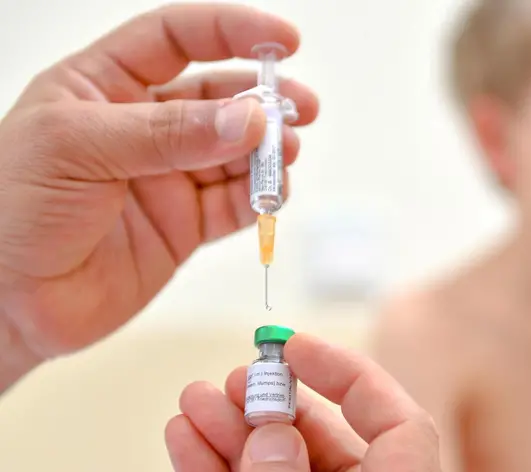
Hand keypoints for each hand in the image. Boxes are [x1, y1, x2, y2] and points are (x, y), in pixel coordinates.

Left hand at [0, 4, 317, 377]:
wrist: (7, 304)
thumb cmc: (12, 211)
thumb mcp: (78, 149)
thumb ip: (167, 133)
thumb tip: (249, 120)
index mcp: (103, 85)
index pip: (176, 38)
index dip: (230, 31)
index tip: (282, 40)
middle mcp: (141, 126)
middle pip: (219, 95)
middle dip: (265, 98)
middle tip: (301, 107)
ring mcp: (166, 177)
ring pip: (236, 151)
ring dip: (269, 149)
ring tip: (287, 152)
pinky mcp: (183, 226)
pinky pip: (235, 203)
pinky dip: (261, 196)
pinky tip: (273, 191)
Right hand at [166, 333, 441, 470]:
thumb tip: (270, 432)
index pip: (398, 422)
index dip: (347, 372)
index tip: (293, 345)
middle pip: (327, 439)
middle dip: (272, 402)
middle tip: (234, 378)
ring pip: (280, 464)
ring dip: (231, 432)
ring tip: (194, 401)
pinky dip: (215, 469)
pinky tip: (185, 439)